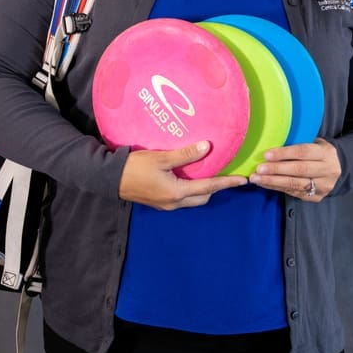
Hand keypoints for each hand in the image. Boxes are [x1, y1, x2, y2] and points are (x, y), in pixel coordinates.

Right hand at [119, 141, 247, 209]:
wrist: (109, 179)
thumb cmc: (134, 167)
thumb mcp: (161, 157)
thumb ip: (184, 154)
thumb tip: (207, 147)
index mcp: (177, 192)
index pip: (209, 187)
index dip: (227, 183)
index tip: (242, 180)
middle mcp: (174, 203)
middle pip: (203, 197)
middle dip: (216, 188)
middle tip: (227, 176)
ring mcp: (166, 205)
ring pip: (192, 199)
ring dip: (203, 189)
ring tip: (210, 174)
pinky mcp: (159, 202)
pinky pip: (182, 198)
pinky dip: (191, 190)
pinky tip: (189, 177)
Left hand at [249, 139, 340, 202]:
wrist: (339, 169)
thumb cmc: (318, 152)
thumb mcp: (314, 143)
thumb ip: (298, 143)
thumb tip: (271, 142)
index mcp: (325, 153)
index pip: (303, 152)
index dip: (284, 153)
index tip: (266, 154)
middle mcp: (327, 170)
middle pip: (299, 170)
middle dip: (276, 170)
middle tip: (258, 169)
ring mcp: (323, 186)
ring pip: (295, 184)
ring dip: (273, 181)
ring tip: (256, 178)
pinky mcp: (317, 197)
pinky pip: (294, 193)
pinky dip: (277, 188)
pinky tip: (265, 183)